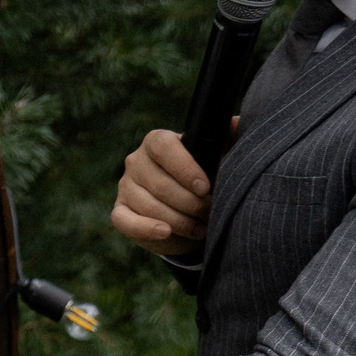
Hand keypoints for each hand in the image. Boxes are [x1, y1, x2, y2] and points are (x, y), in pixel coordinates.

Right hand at [111, 127, 216, 258]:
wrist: (193, 211)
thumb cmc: (208, 179)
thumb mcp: (220, 158)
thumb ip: (227, 140)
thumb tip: (235, 123)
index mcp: (158, 142)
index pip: (163, 147)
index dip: (184, 168)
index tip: (205, 188)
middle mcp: (136, 161)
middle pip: (159, 183)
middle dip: (190, 203)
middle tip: (210, 211)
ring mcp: (126, 187)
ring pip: (148, 205)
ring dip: (179, 221)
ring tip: (201, 228)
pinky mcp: (120, 212)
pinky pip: (126, 221)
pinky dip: (145, 228)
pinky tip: (165, 232)